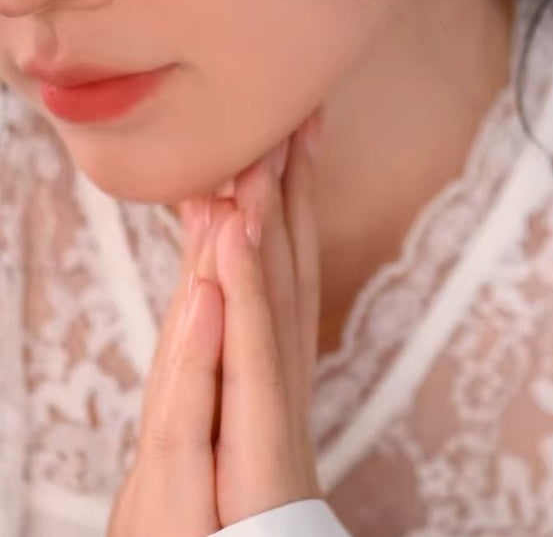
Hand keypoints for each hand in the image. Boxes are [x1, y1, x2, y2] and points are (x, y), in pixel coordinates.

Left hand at [108, 110, 323, 535]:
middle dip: (298, 184)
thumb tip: (220, 236)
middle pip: (293, 256)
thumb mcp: (213, 381)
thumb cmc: (220, 478)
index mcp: (274, 347)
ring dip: (275, 215)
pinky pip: (248, 348)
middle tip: (301, 112)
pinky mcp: (258, 433)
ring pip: (276, 287)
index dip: (296, 189)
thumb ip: (221, 312)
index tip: (296, 127)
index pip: (287, 253)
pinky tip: (236, 229)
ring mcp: (274, 393)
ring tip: (273, 148)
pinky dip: (246, 286)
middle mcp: (283, 359)